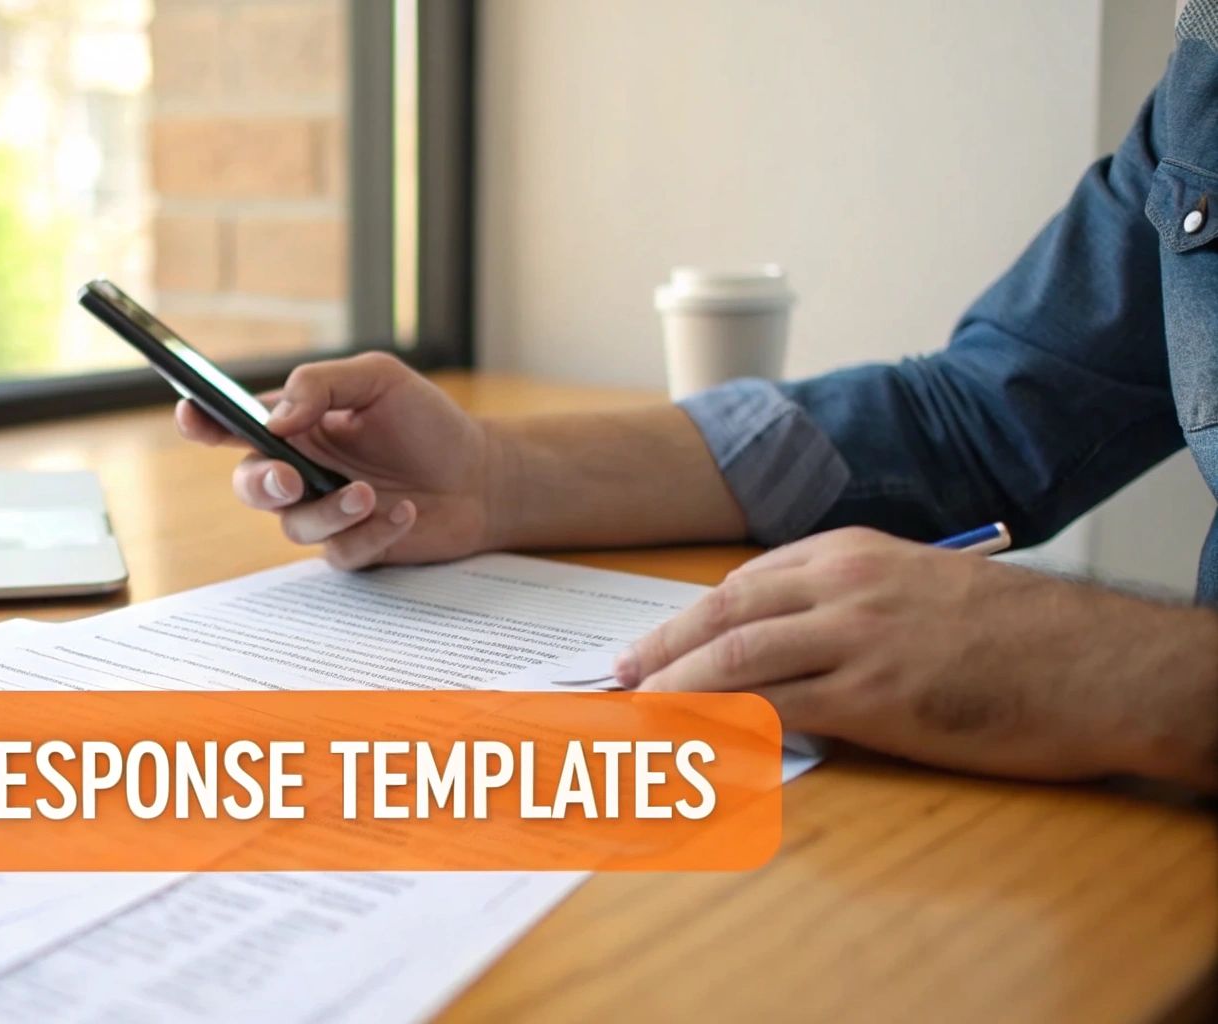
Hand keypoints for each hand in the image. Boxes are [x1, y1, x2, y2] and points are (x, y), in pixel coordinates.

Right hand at [175, 352, 499, 568]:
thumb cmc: (428, 423)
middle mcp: (300, 471)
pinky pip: (341, 551)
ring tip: (369, 493)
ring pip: (293, 525)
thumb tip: (274, 418)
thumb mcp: (379, 379)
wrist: (482, 475)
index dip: (202, 422)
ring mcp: (324, 513)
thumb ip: (322, 384)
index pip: (233, 424)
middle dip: (260, 483)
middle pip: (249, 485)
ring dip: (329, 511)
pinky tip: (405, 512)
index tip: (191, 415)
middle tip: (289, 479)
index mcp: (295, 425)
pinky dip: (371, 532)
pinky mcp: (353, 548)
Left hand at [618, 527, 1217, 786]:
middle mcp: (843, 584)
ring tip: (637, 714)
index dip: (691, 619)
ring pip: (733, 658)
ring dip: (674, 688)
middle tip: (620, 677)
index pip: (744, 582)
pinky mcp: (873, 694)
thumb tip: (795, 646)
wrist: (1102, 663)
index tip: (657, 645)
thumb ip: (855, 607)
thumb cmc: (1022, 635)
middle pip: (721, 612)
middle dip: (661, 647)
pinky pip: (774, 709)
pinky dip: (723, 727)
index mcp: (852, 552)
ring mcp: (855, 636)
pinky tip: (694, 743)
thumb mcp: (924, 591)